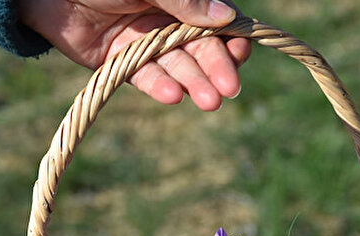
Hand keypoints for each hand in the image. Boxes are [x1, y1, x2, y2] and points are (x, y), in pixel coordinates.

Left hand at [19, 0, 250, 110]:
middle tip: (229, 90)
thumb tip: (227, 17)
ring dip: (193, 82)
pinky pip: (143, 75)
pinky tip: (174, 95)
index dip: (231, 37)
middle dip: (215, 67)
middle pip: (198, 46)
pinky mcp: (119, 61)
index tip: (241, 53)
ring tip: (209, 101)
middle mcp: (164, 17)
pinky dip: (159, 85)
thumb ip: (184, 0)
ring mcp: (142, 40)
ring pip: (174, 64)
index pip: (214, 19)